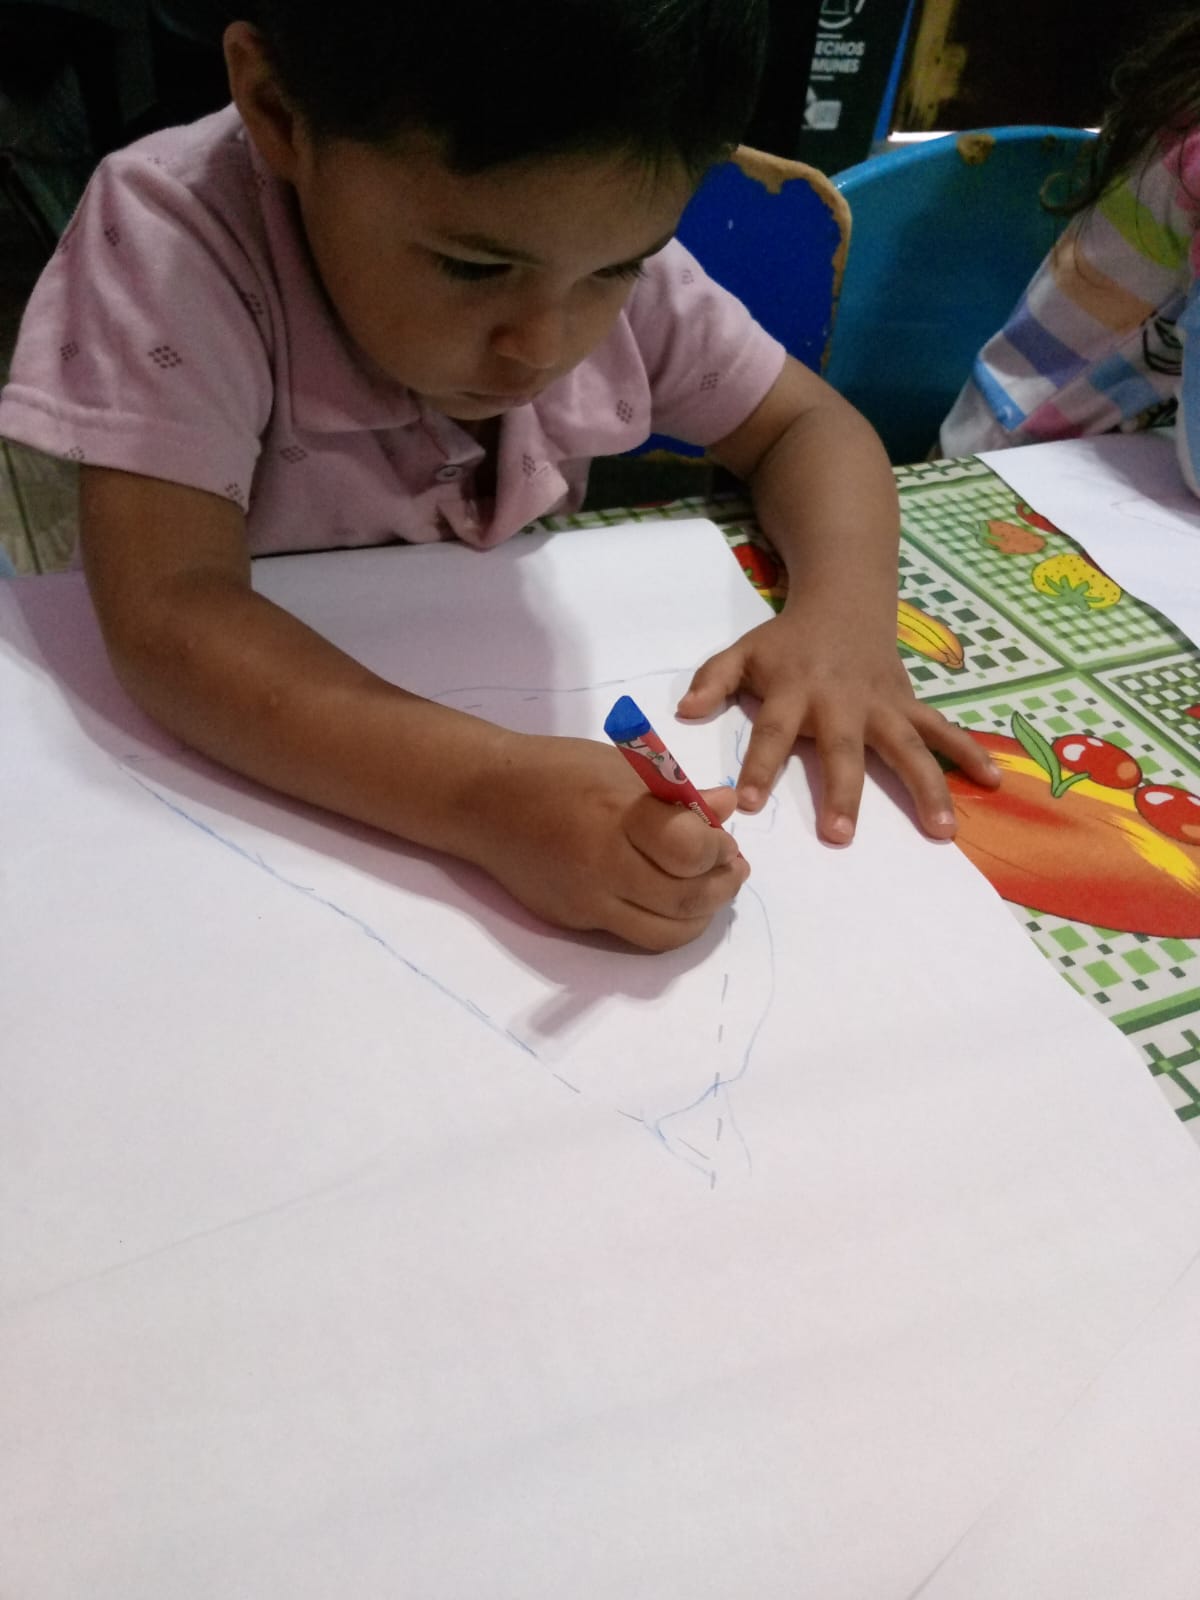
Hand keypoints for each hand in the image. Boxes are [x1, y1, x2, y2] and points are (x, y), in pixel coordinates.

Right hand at [465, 734, 749, 949]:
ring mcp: (587, 900)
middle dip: (721, 887)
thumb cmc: (556, 770)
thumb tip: (728, 807)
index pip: (687, 849)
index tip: (723, 838)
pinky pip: (634, 935)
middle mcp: (601, 865)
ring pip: (664, 933)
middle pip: (684, 900)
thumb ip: (677, 794)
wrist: (484, 800)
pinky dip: (665, 923)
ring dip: (700, 917)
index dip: (718, 849)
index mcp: (617, 815)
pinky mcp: (575, 920)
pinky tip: (672, 900)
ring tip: (710, 890)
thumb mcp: (622, 767)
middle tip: (731, 868)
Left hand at [677, 605, 999, 843]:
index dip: (761, 765)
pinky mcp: (910, 704)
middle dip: (842, 791)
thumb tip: (684, 711)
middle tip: (841, 835)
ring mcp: (882, 704)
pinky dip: (970, 752)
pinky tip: (994, 782)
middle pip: (843, 749)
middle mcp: (841, 700)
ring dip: (927, 787)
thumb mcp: (743, 651)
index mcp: (794, 690)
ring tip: (942, 831)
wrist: (845, 600)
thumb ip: (713, 681)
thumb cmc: (788, 640)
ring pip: (908, 746)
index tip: (750, 803)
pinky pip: (944, 730)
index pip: (772, 731)